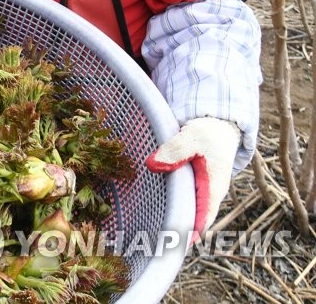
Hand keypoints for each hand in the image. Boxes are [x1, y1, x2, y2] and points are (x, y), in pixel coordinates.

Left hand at [146, 117, 239, 240]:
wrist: (220, 124)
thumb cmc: (208, 132)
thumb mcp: (191, 137)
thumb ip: (174, 151)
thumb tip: (153, 165)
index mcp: (213, 186)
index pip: (202, 217)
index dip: (188, 232)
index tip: (174, 247)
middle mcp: (211, 193)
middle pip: (196, 220)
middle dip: (180, 234)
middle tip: (158, 248)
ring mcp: (204, 190)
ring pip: (191, 212)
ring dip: (177, 223)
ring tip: (156, 240)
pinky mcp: (197, 185)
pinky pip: (187, 203)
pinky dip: (176, 210)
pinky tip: (160, 216)